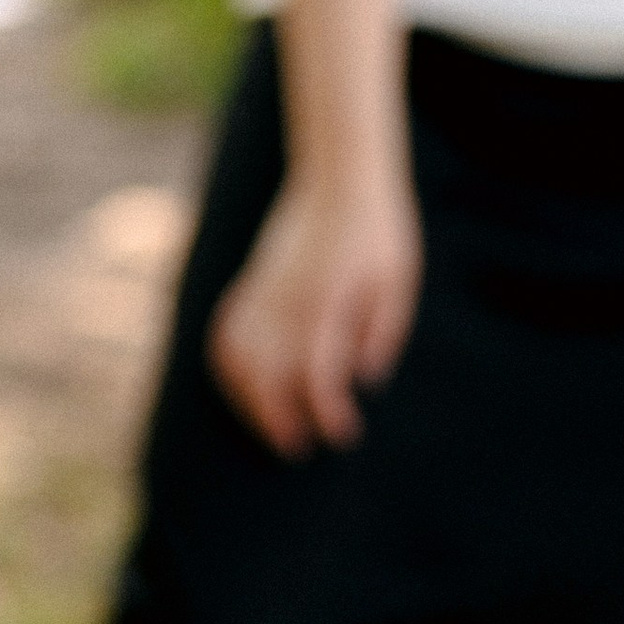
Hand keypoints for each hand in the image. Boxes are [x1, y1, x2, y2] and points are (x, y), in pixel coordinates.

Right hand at [207, 169, 421, 455]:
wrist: (338, 174)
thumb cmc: (377, 230)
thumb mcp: (397, 279)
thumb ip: (383, 332)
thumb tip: (365, 380)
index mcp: (326, 301)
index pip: (317, 374)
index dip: (327, 412)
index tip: (343, 435)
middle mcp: (285, 301)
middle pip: (268, 378)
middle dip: (279, 421)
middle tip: (298, 449)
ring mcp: (261, 293)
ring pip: (239, 362)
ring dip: (249, 402)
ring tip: (271, 426)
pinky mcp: (249, 285)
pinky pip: (226, 337)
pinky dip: (230, 370)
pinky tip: (246, 389)